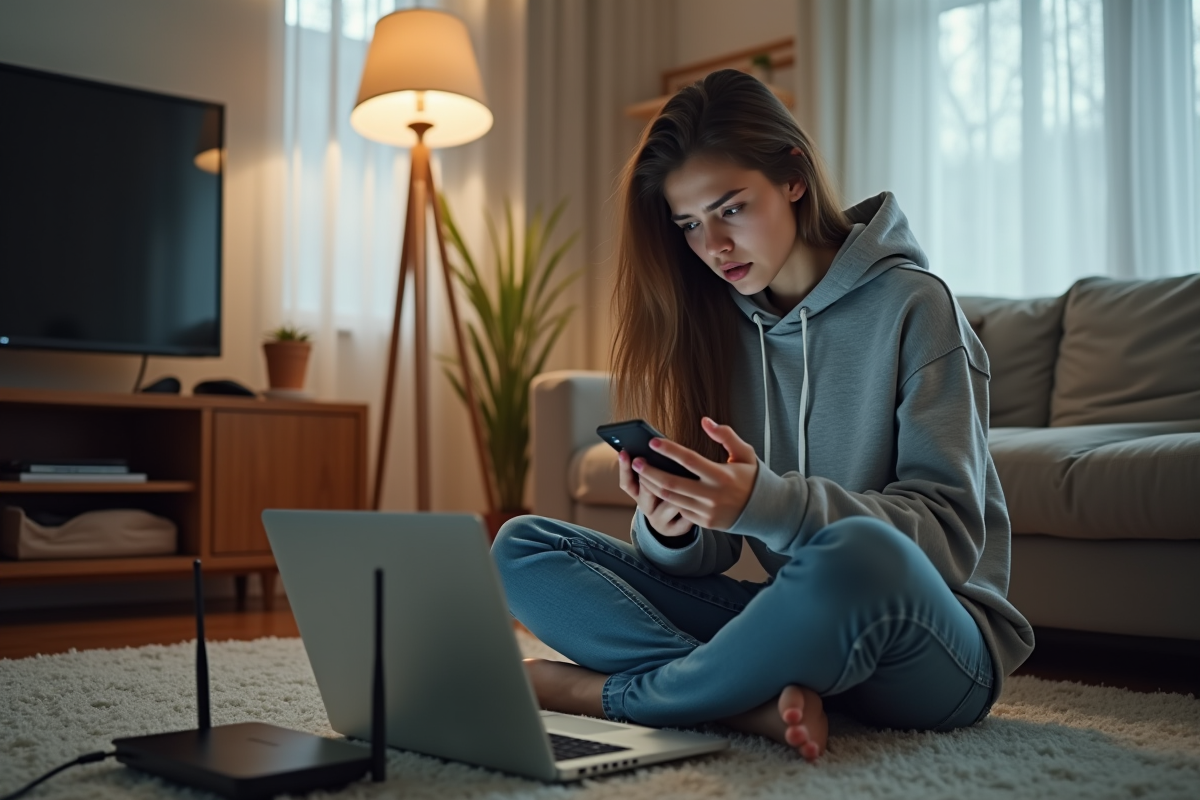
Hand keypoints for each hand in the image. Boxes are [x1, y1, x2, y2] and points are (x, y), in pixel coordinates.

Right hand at [617, 447, 694, 537]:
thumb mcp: (655, 484)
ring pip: (669, 501)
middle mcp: (645, 508)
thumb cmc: (666, 495)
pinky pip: (684, 514)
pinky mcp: (674, 530)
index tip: (624, 452)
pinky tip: (699, 499)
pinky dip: (692, 505)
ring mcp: (658, 520)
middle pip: (646, 490)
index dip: (624, 468)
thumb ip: (654, 470)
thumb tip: (656, 448)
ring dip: (679, 489)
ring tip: (689, 479)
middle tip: (657, 461)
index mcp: (638, 495)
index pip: (627, 482)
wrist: (676, 524)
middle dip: (653, 474)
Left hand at [628, 417, 758, 531]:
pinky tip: (655, 487)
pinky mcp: (704, 522)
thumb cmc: (752, 478)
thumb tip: (705, 421)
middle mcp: (713, 495)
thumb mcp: (745, 453)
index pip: (689, 460)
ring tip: (640, 473)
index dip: (669, 450)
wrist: (765, 511)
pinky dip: (666, 498)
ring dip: (652, 485)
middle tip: (636, 461)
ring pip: (671, 498)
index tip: (652, 442)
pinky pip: (680, 509)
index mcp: (722, 475)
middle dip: (650, 472)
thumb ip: (726, 435)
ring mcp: (707, 511)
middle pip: (672, 483)